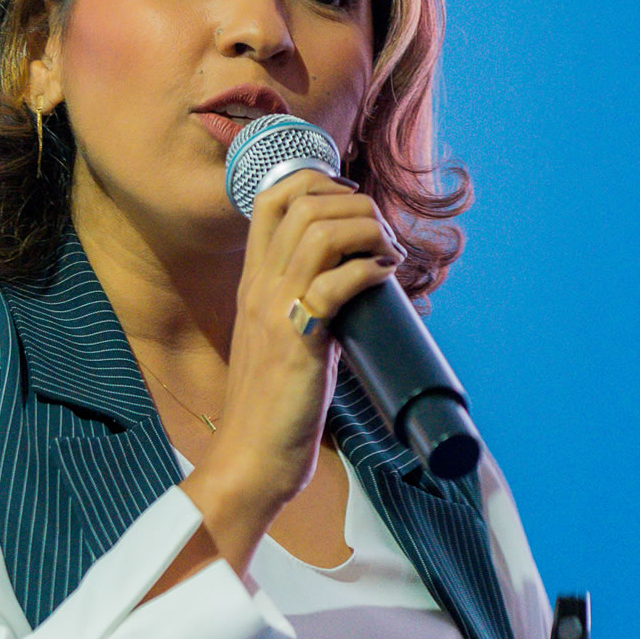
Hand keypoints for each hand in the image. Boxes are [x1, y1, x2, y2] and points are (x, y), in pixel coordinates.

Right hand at [180, 168, 402, 567]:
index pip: (272, 197)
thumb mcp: (282, 337)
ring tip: (387, 254)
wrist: (252, 457)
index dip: (318, 182)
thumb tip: (354, 283)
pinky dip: (370, 270)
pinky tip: (386, 278)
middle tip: (380, 233)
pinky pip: (337, 283)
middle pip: (302, 201)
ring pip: (321, 231)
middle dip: (353, 202)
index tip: (353, 205)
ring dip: (367, 229)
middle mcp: (259, 285)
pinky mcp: (299, 340)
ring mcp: (276, 310)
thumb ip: (306, 305)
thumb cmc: (274, 405)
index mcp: (253, 281)